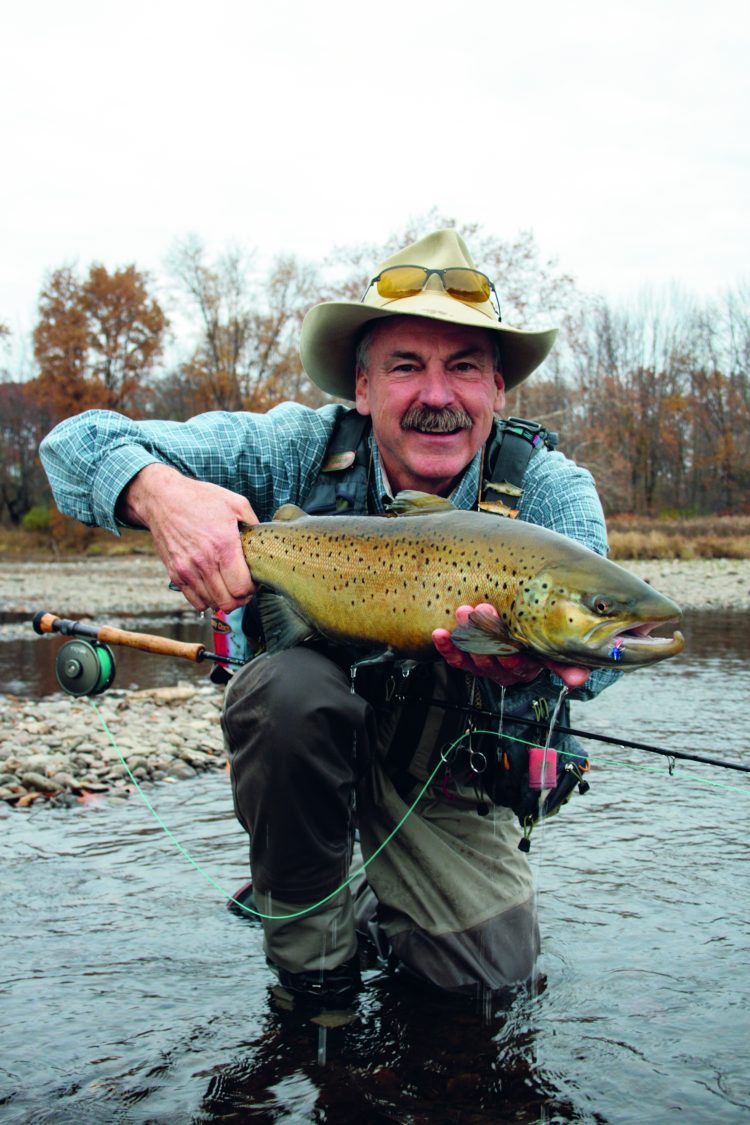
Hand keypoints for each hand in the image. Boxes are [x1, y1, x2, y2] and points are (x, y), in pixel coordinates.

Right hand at [119, 463, 257, 612]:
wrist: (162, 498)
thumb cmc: (200, 499)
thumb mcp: (236, 503)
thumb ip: (254, 524)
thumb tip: (264, 541)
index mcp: (224, 545)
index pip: (242, 588)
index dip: (253, 589)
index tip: (254, 581)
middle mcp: (204, 562)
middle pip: (228, 602)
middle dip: (242, 599)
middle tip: (245, 588)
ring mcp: (187, 570)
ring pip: (213, 604)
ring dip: (225, 600)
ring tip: (229, 587)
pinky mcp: (175, 573)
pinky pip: (195, 601)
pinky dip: (207, 600)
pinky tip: (213, 587)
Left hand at [432, 604, 591, 689]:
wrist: (527, 621)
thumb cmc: (544, 633)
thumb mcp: (556, 647)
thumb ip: (567, 663)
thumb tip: (579, 679)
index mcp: (527, 667)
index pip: (519, 667)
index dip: (513, 659)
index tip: (510, 646)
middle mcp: (504, 669)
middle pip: (492, 659)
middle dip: (487, 636)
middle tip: (483, 610)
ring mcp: (483, 663)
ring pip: (472, 656)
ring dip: (465, 636)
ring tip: (462, 612)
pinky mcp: (465, 656)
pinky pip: (454, 655)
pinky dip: (446, 646)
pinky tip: (439, 633)